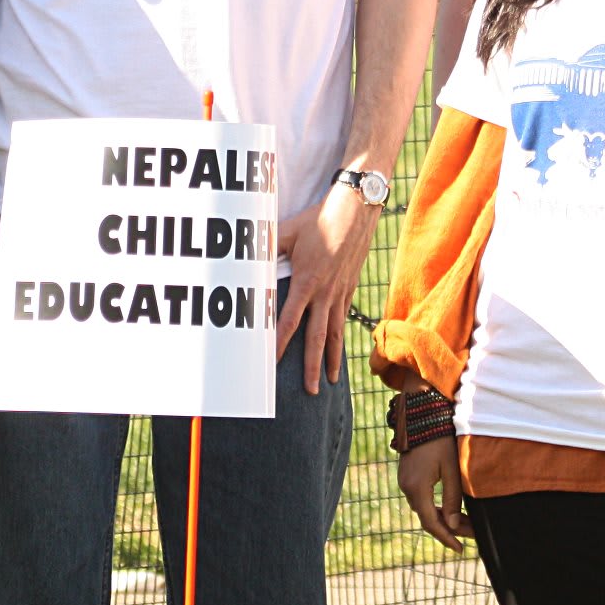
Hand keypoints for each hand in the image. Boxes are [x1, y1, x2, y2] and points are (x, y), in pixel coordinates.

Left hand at [275, 186, 381, 392]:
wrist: (356, 212)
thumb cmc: (319, 220)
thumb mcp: (288, 231)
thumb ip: (268, 246)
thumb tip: (248, 255)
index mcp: (307, 282)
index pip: (290, 319)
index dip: (279, 342)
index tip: (272, 362)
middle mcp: (325, 293)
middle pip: (316, 337)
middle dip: (311, 366)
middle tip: (309, 391)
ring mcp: (340, 293)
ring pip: (334, 334)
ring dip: (329, 360)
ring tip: (328, 382)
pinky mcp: (349, 289)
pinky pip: (343, 320)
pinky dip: (340, 339)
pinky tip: (337, 351)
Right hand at [399, 435, 471, 553]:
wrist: (421, 416)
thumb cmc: (439, 441)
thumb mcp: (451, 470)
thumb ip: (452, 499)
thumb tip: (453, 525)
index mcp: (417, 488)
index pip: (431, 523)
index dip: (446, 538)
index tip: (460, 549)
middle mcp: (406, 487)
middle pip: (427, 518)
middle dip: (448, 529)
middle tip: (471, 535)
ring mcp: (404, 481)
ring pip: (423, 509)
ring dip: (442, 519)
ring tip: (465, 524)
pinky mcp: (407, 475)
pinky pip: (420, 499)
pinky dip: (434, 508)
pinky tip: (448, 510)